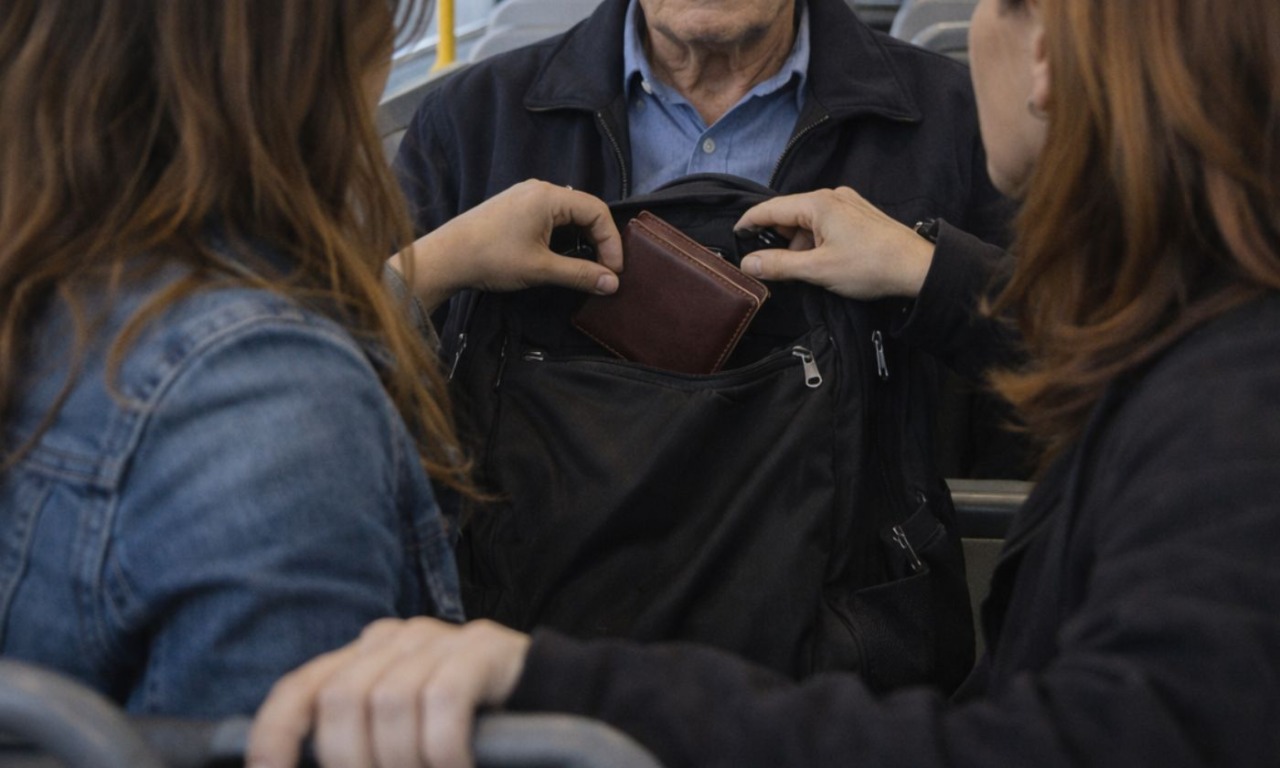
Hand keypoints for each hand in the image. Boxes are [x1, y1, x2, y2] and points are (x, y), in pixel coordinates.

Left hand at [247, 618, 531, 767]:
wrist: (551, 698)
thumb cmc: (465, 730)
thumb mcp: (401, 734)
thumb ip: (363, 745)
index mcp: (363, 657)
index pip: (299, 688)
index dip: (275, 735)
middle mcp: (395, 638)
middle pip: (341, 700)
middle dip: (351, 762)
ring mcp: (440, 638)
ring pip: (389, 702)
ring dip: (402, 762)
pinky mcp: (483, 647)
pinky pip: (443, 702)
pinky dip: (442, 750)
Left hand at [392, 180, 624, 312]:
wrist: (446, 257)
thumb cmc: (492, 259)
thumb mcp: (541, 269)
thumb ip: (580, 274)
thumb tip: (612, 283)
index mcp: (549, 196)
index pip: (597, 211)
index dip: (612, 241)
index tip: (614, 270)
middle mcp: (539, 189)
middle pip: (585, 209)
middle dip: (599, 240)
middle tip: (604, 270)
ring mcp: (525, 196)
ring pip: (568, 213)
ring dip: (582, 238)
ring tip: (587, 264)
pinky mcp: (515, 206)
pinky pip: (551, 215)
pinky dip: (564, 234)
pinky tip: (563, 254)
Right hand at [734, 187, 933, 299]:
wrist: (917, 268)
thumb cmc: (870, 266)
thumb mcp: (817, 269)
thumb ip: (779, 265)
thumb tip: (748, 263)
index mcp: (818, 204)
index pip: (770, 209)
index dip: (749, 223)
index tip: (734, 236)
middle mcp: (831, 197)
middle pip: (789, 214)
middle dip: (777, 239)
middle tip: (769, 266)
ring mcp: (847, 204)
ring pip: (807, 222)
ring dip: (798, 244)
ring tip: (803, 271)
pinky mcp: (858, 216)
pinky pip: (825, 224)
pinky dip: (815, 242)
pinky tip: (821, 262)